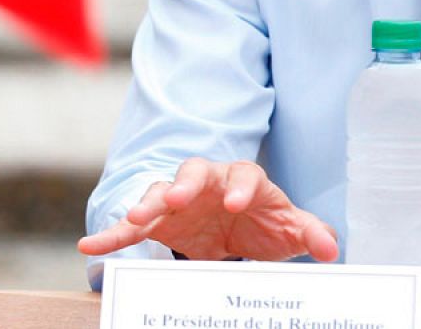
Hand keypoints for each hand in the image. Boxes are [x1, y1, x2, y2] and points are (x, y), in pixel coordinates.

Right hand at [78, 158, 338, 261]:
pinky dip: (110, 236)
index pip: (243, 174)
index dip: (240, 186)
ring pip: (158, 193)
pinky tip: (89, 245)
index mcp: (242, 178)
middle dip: (183, 185)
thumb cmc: (265, 221)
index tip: (236, 202)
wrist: (238, 227)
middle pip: (192, 173)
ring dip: (145, 204)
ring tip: (131, 219)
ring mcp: (178, 199)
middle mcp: (206, 182)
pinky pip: (130, 229)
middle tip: (175, 199)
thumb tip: (331, 247)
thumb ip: (309, 233)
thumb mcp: (289, 229)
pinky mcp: (158, 222)